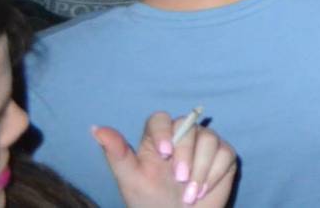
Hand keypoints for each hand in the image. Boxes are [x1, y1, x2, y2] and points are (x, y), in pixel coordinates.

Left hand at [92, 111, 236, 207]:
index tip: (164, 153)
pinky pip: (225, 154)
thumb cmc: (150, 201)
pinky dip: (214, 174)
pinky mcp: (223, 155)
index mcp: (157, 138)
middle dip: (185, 155)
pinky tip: (203, 190)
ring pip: (210, 140)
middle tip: (179, 181)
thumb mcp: (130, 180)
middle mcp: (183, 136)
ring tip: (190, 194)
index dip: (164, 132)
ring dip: (201, 170)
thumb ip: (116, 154)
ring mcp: (205, 144)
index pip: (160, 119)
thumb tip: (95, 128)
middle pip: (189, 128)